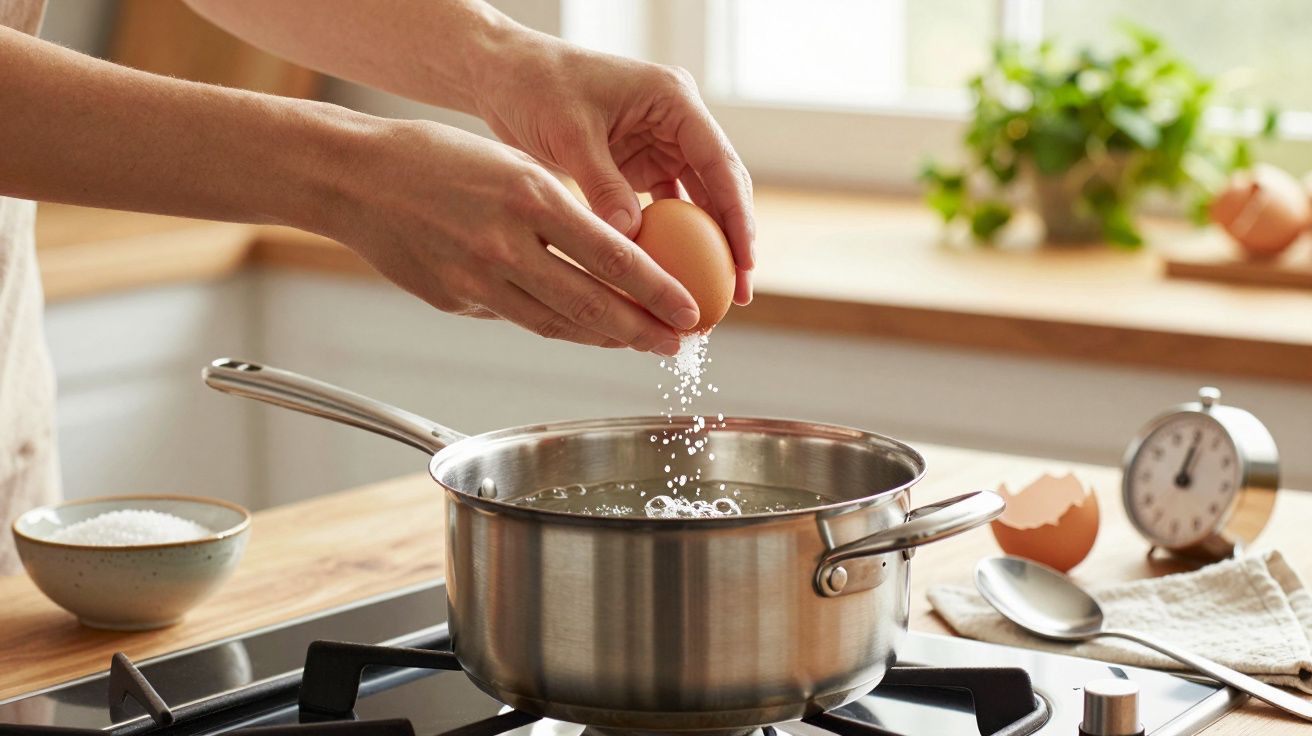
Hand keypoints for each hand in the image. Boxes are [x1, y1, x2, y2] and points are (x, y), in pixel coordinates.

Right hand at [322, 118, 699, 354]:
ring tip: (637, 343)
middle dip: (643, 331)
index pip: (613, 256)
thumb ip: (558, 213)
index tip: (690, 311)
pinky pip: (515, 318)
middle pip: (591, 304)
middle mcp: (505, 243)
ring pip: (556, 323)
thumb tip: (607, 259)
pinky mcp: (454, 301)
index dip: (658, 292)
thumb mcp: (512, 164)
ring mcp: (476, 279)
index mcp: (530, 196)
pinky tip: (579, 328)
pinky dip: (554, 325)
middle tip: (677, 344)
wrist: (355, 177)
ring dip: (603, 338)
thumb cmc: (436, 159)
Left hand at [472, 34, 755, 303]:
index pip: (719, 162)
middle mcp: (675, 121)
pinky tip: (672, 278)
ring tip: (712, 295)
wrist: (504, 73)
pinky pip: (665, 207)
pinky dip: (670, 241)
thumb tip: (630, 245)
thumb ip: (602, 187)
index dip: (737, 215)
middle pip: (719, 185)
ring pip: (697, 201)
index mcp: (672, 99)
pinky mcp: (639, 164)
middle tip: (738, 293)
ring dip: (706, 246)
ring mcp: (660, 143)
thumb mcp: (570, 135)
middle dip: (732, 240)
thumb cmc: (536, 87)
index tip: (744, 261)